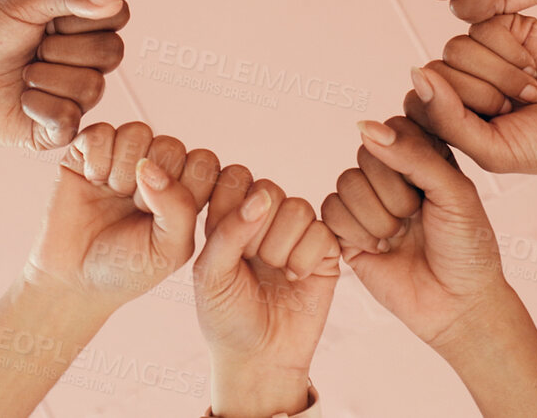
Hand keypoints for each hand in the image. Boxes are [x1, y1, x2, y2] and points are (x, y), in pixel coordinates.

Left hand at [0, 0, 128, 150]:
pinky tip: (21, 100)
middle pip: (111, 53)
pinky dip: (41, 106)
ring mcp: (73, 96)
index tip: (48, 15)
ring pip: (93, 87)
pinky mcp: (57, 130)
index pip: (117, 15)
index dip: (84, 15)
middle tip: (32, 47)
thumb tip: (114, 1)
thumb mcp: (24, 1)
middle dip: (64, 47)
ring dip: (48, 77)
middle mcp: (84, 61)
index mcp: (81, 25)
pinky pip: (71, 118)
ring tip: (21, 74)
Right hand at [22, 121, 220, 313]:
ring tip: (112, 194)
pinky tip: (91, 180)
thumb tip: (149, 166)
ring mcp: (122, 156)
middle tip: (134, 209)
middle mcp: (156, 168)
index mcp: (184, 190)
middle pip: (171, 145)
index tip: (162, 219)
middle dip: (152, 183)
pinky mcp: (88, 151)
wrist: (73, 279)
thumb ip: (179, 208)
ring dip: (123, 169)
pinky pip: (101, 132)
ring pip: (138, 132)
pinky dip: (96, 157)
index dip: (185, 187)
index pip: (204, 162)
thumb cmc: (126, 268)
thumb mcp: (169, 250)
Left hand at [195, 165, 339, 416]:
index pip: (235, 178)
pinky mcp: (326, 252)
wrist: (258, 358)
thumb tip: (261, 197)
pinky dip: (305, 260)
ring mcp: (297, 234)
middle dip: (257, 231)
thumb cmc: (227, 317)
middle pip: (269, 189)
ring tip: (275, 272)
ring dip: (282, 247)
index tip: (226, 247)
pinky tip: (296, 279)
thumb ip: (228, 230)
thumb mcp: (210, 273)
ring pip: (298, 208)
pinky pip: (323, 233)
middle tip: (252, 262)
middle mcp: (266, 218)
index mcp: (231, 215)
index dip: (231, 209)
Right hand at [321, 116, 519, 352]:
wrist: (457, 304)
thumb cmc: (466, 248)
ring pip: (346, 182)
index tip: (431, 188)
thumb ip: (413, 155)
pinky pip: (331, 211)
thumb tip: (364, 126)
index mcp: (423, 156)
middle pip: (366, 154)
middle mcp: (392, 175)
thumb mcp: (453, 192)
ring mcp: (367, 203)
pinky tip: (381, 250)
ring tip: (399, 237)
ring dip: (377, 217)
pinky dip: (357, 233)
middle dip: (394, 193)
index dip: (407, 157)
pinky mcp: (346, 232)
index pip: (394, 127)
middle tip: (416, 218)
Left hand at [404, 14, 536, 175]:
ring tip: (530, 91)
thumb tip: (416, 74)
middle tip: (516, 109)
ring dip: (499, 75)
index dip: (452, 115)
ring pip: (456, 49)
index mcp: (449, 116)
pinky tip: (533, 67)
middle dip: (481, 96)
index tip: (492, 130)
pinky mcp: (505, 27)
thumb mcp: (492, 149)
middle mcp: (460, 82)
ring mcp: (481, 53)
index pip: (418, 102)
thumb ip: (447, 119)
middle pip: (435, 73)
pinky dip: (510, 52)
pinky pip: (482, 28)